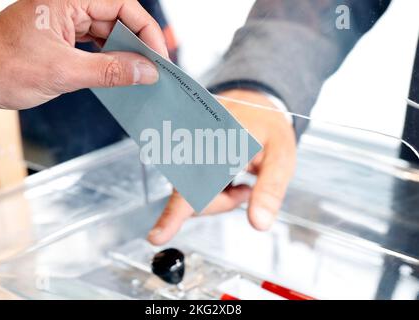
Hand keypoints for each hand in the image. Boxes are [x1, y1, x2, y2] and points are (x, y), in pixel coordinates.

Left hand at [0, 0, 167, 110]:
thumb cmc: (6, 68)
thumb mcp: (65, 72)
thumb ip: (111, 71)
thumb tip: (147, 72)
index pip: (121, 6)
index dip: (146, 31)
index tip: (159, 56)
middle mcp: (67, 4)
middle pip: (116, 18)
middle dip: (138, 44)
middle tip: (154, 69)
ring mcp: (63, 19)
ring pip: (106, 32)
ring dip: (124, 53)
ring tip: (139, 74)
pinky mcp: (60, 36)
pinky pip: (94, 43)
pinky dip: (108, 58)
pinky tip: (118, 72)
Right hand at [148, 89, 296, 244]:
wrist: (254, 105)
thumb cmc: (268, 129)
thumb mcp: (281, 157)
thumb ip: (270, 189)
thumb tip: (259, 222)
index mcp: (219, 143)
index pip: (195, 184)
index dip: (174, 213)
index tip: (156, 236)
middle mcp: (195, 144)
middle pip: (193, 198)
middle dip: (220, 204)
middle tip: (246, 191)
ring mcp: (186, 149)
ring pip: (189, 195)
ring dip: (214, 197)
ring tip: (237, 179)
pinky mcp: (182, 154)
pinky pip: (188, 185)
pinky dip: (208, 189)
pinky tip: (225, 176)